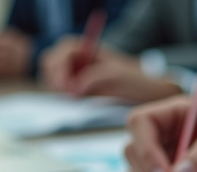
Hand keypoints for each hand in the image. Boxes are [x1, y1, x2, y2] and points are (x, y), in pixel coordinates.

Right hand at [41, 38, 179, 100]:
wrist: (145, 92)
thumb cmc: (134, 80)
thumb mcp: (116, 76)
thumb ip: (93, 78)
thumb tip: (73, 89)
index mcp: (87, 46)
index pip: (62, 51)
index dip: (59, 67)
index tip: (65, 86)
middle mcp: (78, 56)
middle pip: (50, 62)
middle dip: (55, 77)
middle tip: (69, 94)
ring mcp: (75, 71)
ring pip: (52, 76)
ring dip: (58, 87)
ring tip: (76, 96)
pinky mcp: (77, 86)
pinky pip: (60, 89)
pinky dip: (63, 94)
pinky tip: (76, 98)